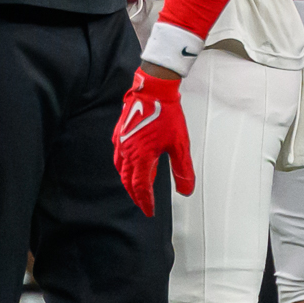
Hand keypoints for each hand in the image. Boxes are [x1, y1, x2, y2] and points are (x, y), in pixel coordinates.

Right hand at [113, 69, 193, 216]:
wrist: (152, 90)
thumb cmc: (167, 115)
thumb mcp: (180, 145)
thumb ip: (183, 171)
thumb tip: (185, 192)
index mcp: (142, 157)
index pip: (141, 188)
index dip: (145, 202)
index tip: (150, 212)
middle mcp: (128, 152)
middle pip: (128, 182)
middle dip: (136, 196)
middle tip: (143, 205)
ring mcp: (121, 142)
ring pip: (120, 170)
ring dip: (128, 183)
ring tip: (136, 189)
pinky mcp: (119, 133)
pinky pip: (118, 157)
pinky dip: (123, 167)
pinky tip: (129, 165)